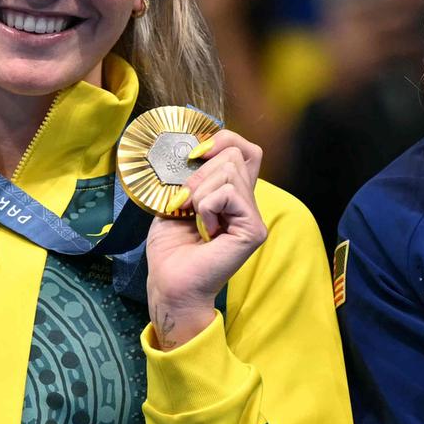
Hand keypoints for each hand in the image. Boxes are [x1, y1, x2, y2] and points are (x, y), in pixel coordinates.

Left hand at [144, 130, 267, 348]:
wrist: (169, 283)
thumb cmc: (170, 249)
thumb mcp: (176, 200)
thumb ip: (192, 175)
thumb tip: (198, 149)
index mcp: (232, 194)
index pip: (245, 149)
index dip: (222, 140)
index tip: (194, 156)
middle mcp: (247, 203)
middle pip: (233, 154)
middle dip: (200, 174)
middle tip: (187, 205)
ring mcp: (253, 216)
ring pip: (229, 171)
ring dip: (200, 193)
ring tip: (196, 220)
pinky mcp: (254, 229)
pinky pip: (228, 193)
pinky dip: (206, 206)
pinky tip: (206, 230)